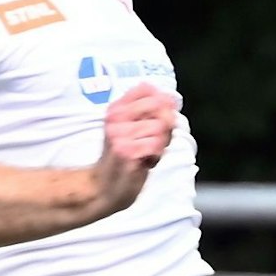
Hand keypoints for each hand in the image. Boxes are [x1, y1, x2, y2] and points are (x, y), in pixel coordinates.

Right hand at [94, 83, 177, 211]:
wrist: (105, 187)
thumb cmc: (126, 159)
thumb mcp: (136, 130)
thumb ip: (155, 114)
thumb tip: (171, 100)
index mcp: (117, 108)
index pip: (147, 88)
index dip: (161, 103)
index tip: (154, 121)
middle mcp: (116, 116)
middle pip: (159, 105)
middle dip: (165, 124)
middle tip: (152, 141)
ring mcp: (119, 132)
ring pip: (160, 126)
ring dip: (160, 144)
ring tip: (145, 154)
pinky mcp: (125, 150)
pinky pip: (156, 144)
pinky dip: (156, 155)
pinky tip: (144, 162)